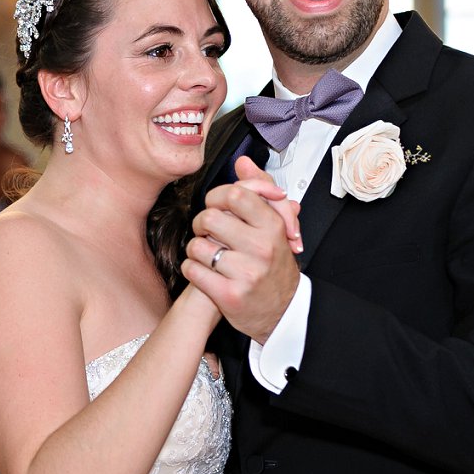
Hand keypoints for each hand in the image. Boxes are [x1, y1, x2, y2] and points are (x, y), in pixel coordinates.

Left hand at [182, 157, 302, 344]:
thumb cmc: (273, 265)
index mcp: (272, 227)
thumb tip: (243, 162)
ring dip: (196, 248)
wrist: (282, 311)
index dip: (216, 197)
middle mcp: (261, 249)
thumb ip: (259, 190)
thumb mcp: (274, 226)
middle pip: (209, 218)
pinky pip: (192, 270)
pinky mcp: (229, 295)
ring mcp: (245, 273)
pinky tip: (203, 270)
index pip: (234, 195)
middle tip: (207, 230)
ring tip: (207, 253)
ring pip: (196, 245)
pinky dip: (191, 268)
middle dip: (201, 223)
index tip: (216, 206)